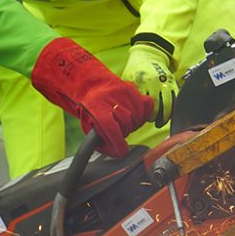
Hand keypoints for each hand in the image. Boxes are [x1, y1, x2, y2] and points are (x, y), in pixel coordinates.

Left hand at [31, 37, 153, 156]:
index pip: (111, 129)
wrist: (90, 84)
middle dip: (123, 133)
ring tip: (123, 121)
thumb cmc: (89, 108)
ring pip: (138, 118)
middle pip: (126, 126)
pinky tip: (134, 113)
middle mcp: (111, 99)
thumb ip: (100, 139)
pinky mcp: (133, 89)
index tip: (121, 151)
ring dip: (132, 124)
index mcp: (96, 109)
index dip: (118, 144)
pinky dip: (143, 113)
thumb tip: (115, 151)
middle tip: (117, 130)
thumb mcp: (87, 125)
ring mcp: (123, 93)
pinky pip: (147, 106)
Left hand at [122, 43, 177, 126]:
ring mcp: (165, 81)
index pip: (144, 104)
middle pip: (157, 106)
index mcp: (141, 82)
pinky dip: (174, 107)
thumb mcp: (127, 79)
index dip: (144, 114)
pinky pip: (176, 97)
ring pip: (169, 104)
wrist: (148, 55)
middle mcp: (154, 82)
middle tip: (152, 120)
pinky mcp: (173, 81)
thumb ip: (127, 92)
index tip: (142, 118)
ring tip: (161, 121)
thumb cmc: (135, 69)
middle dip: (155, 117)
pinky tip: (170, 113)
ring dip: (166, 115)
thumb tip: (124, 109)